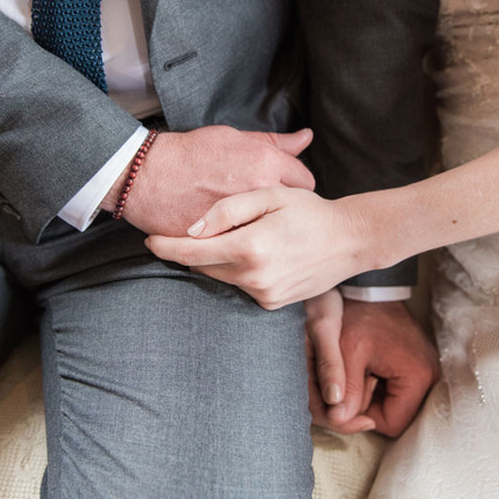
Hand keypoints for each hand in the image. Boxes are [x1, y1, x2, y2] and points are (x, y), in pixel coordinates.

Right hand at [104, 126, 314, 236]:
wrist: (148, 177)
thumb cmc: (191, 152)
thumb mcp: (234, 137)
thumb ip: (274, 142)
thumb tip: (306, 137)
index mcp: (265, 163)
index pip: (305, 181)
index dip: (295, 183)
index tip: (285, 187)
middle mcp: (259, 192)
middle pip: (292, 210)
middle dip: (284, 210)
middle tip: (270, 208)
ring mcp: (243, 220)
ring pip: (272, 232)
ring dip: (266, 230)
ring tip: (251, 223)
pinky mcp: (226, 241)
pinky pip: (247, 247)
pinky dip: (243, 244)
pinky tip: (234, 235)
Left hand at [146, 186, 383, 308]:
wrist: (350, 241)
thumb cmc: (310, 211)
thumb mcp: (270, 195)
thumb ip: (228, 209)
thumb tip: (192, 229)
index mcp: (249, 247)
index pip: (190, 253)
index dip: (165, 247)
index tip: (148, 240)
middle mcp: (254, 278)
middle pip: (202, 266)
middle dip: (192, 251)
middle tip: (191, 232)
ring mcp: (263, 295)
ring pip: (221, 276)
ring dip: (217, 259)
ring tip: (235, 237)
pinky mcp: (271, 303)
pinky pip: (240, 285)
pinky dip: (238, 270)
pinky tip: (255, 253)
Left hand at [306, 292, 439, 437]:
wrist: (369, 288)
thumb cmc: (358, 316)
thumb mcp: (347, 353)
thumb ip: (345, 389)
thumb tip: (338, 421)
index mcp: (418, 377)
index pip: (391, 425)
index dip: (362, 418)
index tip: (345, 398)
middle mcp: (430, 377)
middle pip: (392, 416)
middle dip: (364, 406)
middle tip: (348, 380)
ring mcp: (425, 370)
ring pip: (391, 404)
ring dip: (368, 395)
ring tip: (355, 370)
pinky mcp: (416, 364)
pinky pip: (393, 389)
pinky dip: (374, 384)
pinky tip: (363, 366)